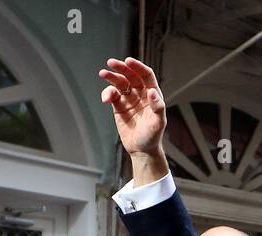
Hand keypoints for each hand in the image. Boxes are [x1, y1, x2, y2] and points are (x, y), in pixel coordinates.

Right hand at [98, 58, 168, 179]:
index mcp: (153, 95)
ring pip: (119, 83)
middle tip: (111, 62)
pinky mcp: (119, 106)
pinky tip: (106, 98)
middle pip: (131, 75)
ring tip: (103, 73)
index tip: (128, 60)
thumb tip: (152, 91)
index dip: (138, 66)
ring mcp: (129, 99)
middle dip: (121, 68)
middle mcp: (141, 94)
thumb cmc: (153, 137)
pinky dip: (107, 93)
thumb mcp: (158, 123)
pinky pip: (112, 95)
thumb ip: (157, 106)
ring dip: (111, 77)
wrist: (142, 150)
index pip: (146, 75)